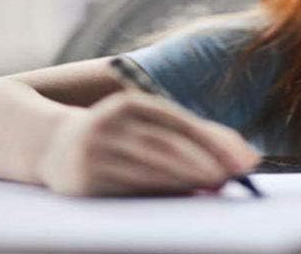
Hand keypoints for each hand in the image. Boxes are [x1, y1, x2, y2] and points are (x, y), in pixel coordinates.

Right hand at [36, 91, 259, 196]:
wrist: (54, 146)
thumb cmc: (121, 134)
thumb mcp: (149, 123)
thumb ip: (193, 137)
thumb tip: (241, 159)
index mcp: (132, 102)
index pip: (182, 122)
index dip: (217, 141)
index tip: (245, 159)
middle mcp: (111, 123)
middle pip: (167, 146)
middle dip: (204, 163)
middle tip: (231, 177)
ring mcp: (95, 152)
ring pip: (150, 170)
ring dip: (186, 181)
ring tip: (214, 186)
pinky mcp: (85, 183)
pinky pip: (130, 191)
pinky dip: (160, 195)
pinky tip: (183, 197)